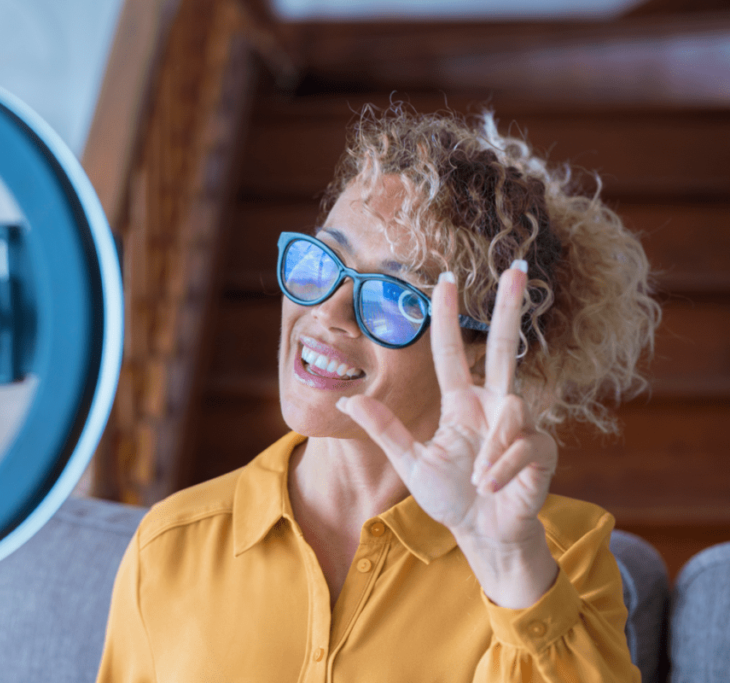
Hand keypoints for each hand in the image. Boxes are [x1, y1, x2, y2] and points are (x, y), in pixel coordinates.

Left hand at [337, 263, 558, 605]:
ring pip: (511, 412)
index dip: (449, 317)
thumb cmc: (451, 497)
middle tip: (518, 266)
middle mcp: (493, 405)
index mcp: (462, 404)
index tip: (446, 279)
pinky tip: (492, 488)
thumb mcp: (410, 462)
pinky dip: (502, 470)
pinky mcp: (543, 449)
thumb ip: (384, 428)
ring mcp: (521, 425)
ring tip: (478, 481)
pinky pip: (523, 446)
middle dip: (509, 307)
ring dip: (490, 452)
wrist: (485, 535)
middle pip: (506, 346)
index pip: (453, 352)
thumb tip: (344, 399)